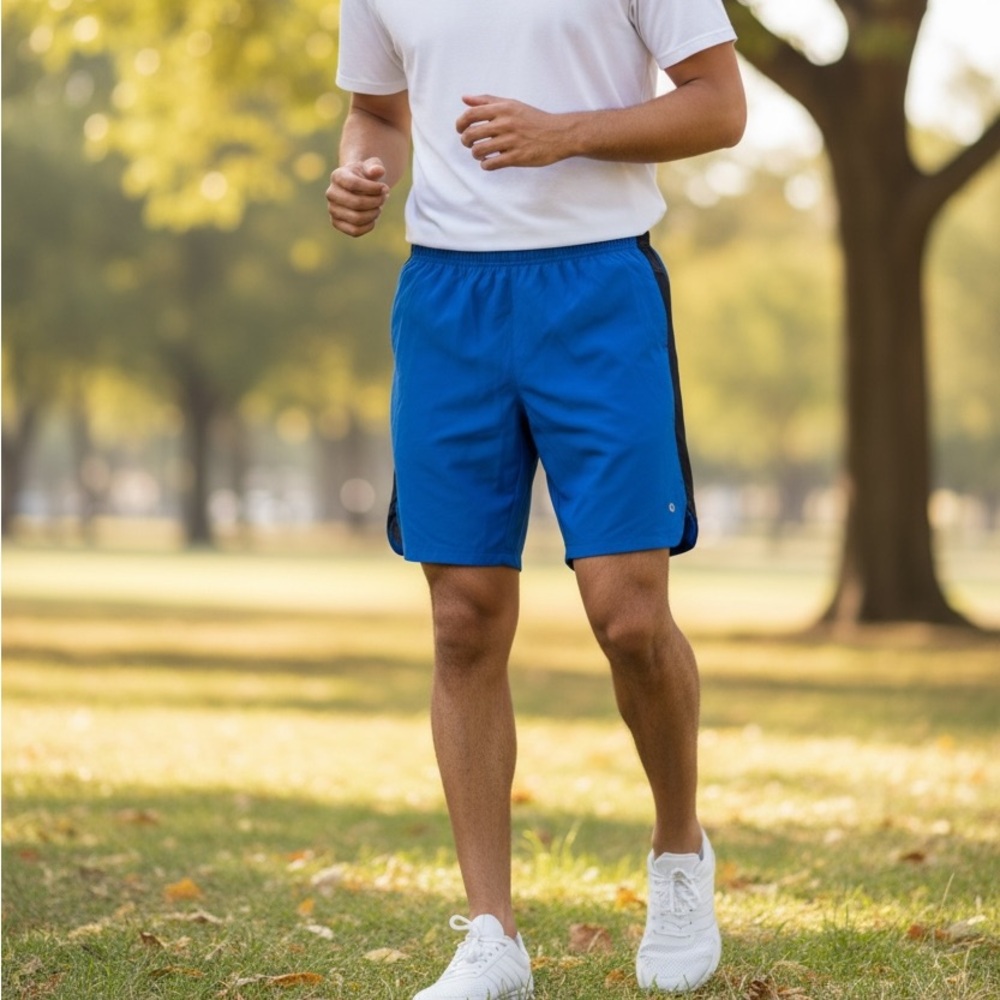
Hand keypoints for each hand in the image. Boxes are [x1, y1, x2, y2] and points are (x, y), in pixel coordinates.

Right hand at [326, 158, 389, 236]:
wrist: (359, 187)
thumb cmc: (366, 175)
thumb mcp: (372, 166)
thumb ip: (375, 167)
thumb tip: (377, 171)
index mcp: (337, 176)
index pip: (353, 184)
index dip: (372, 188)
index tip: (384, 188)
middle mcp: (331, 193)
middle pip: (356, 203)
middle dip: (376, 202)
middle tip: (384, 198)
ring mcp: (332, 210)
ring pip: (357, 219)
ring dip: (374, 214)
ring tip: (379, 207)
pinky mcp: (337, 223)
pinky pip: (355, 231)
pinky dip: (369, 225)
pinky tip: (373, 217)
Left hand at [455, 95, 572, 169]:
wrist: (559, 134)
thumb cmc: (534, 119)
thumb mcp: (512, 104)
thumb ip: (488, 101)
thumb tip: (465, 98)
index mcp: (503, 109)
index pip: (471, 115)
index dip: (460, 123)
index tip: (460, 129)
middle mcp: (506, 124)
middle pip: (471, 134)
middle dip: (466, 141)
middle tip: (470, 143)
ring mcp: (511, 141)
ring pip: (479, 151)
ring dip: (476, 154)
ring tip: (481, 154)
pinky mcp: (517, 157)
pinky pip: (491, 164)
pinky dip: (486, 165)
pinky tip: (489, 162)